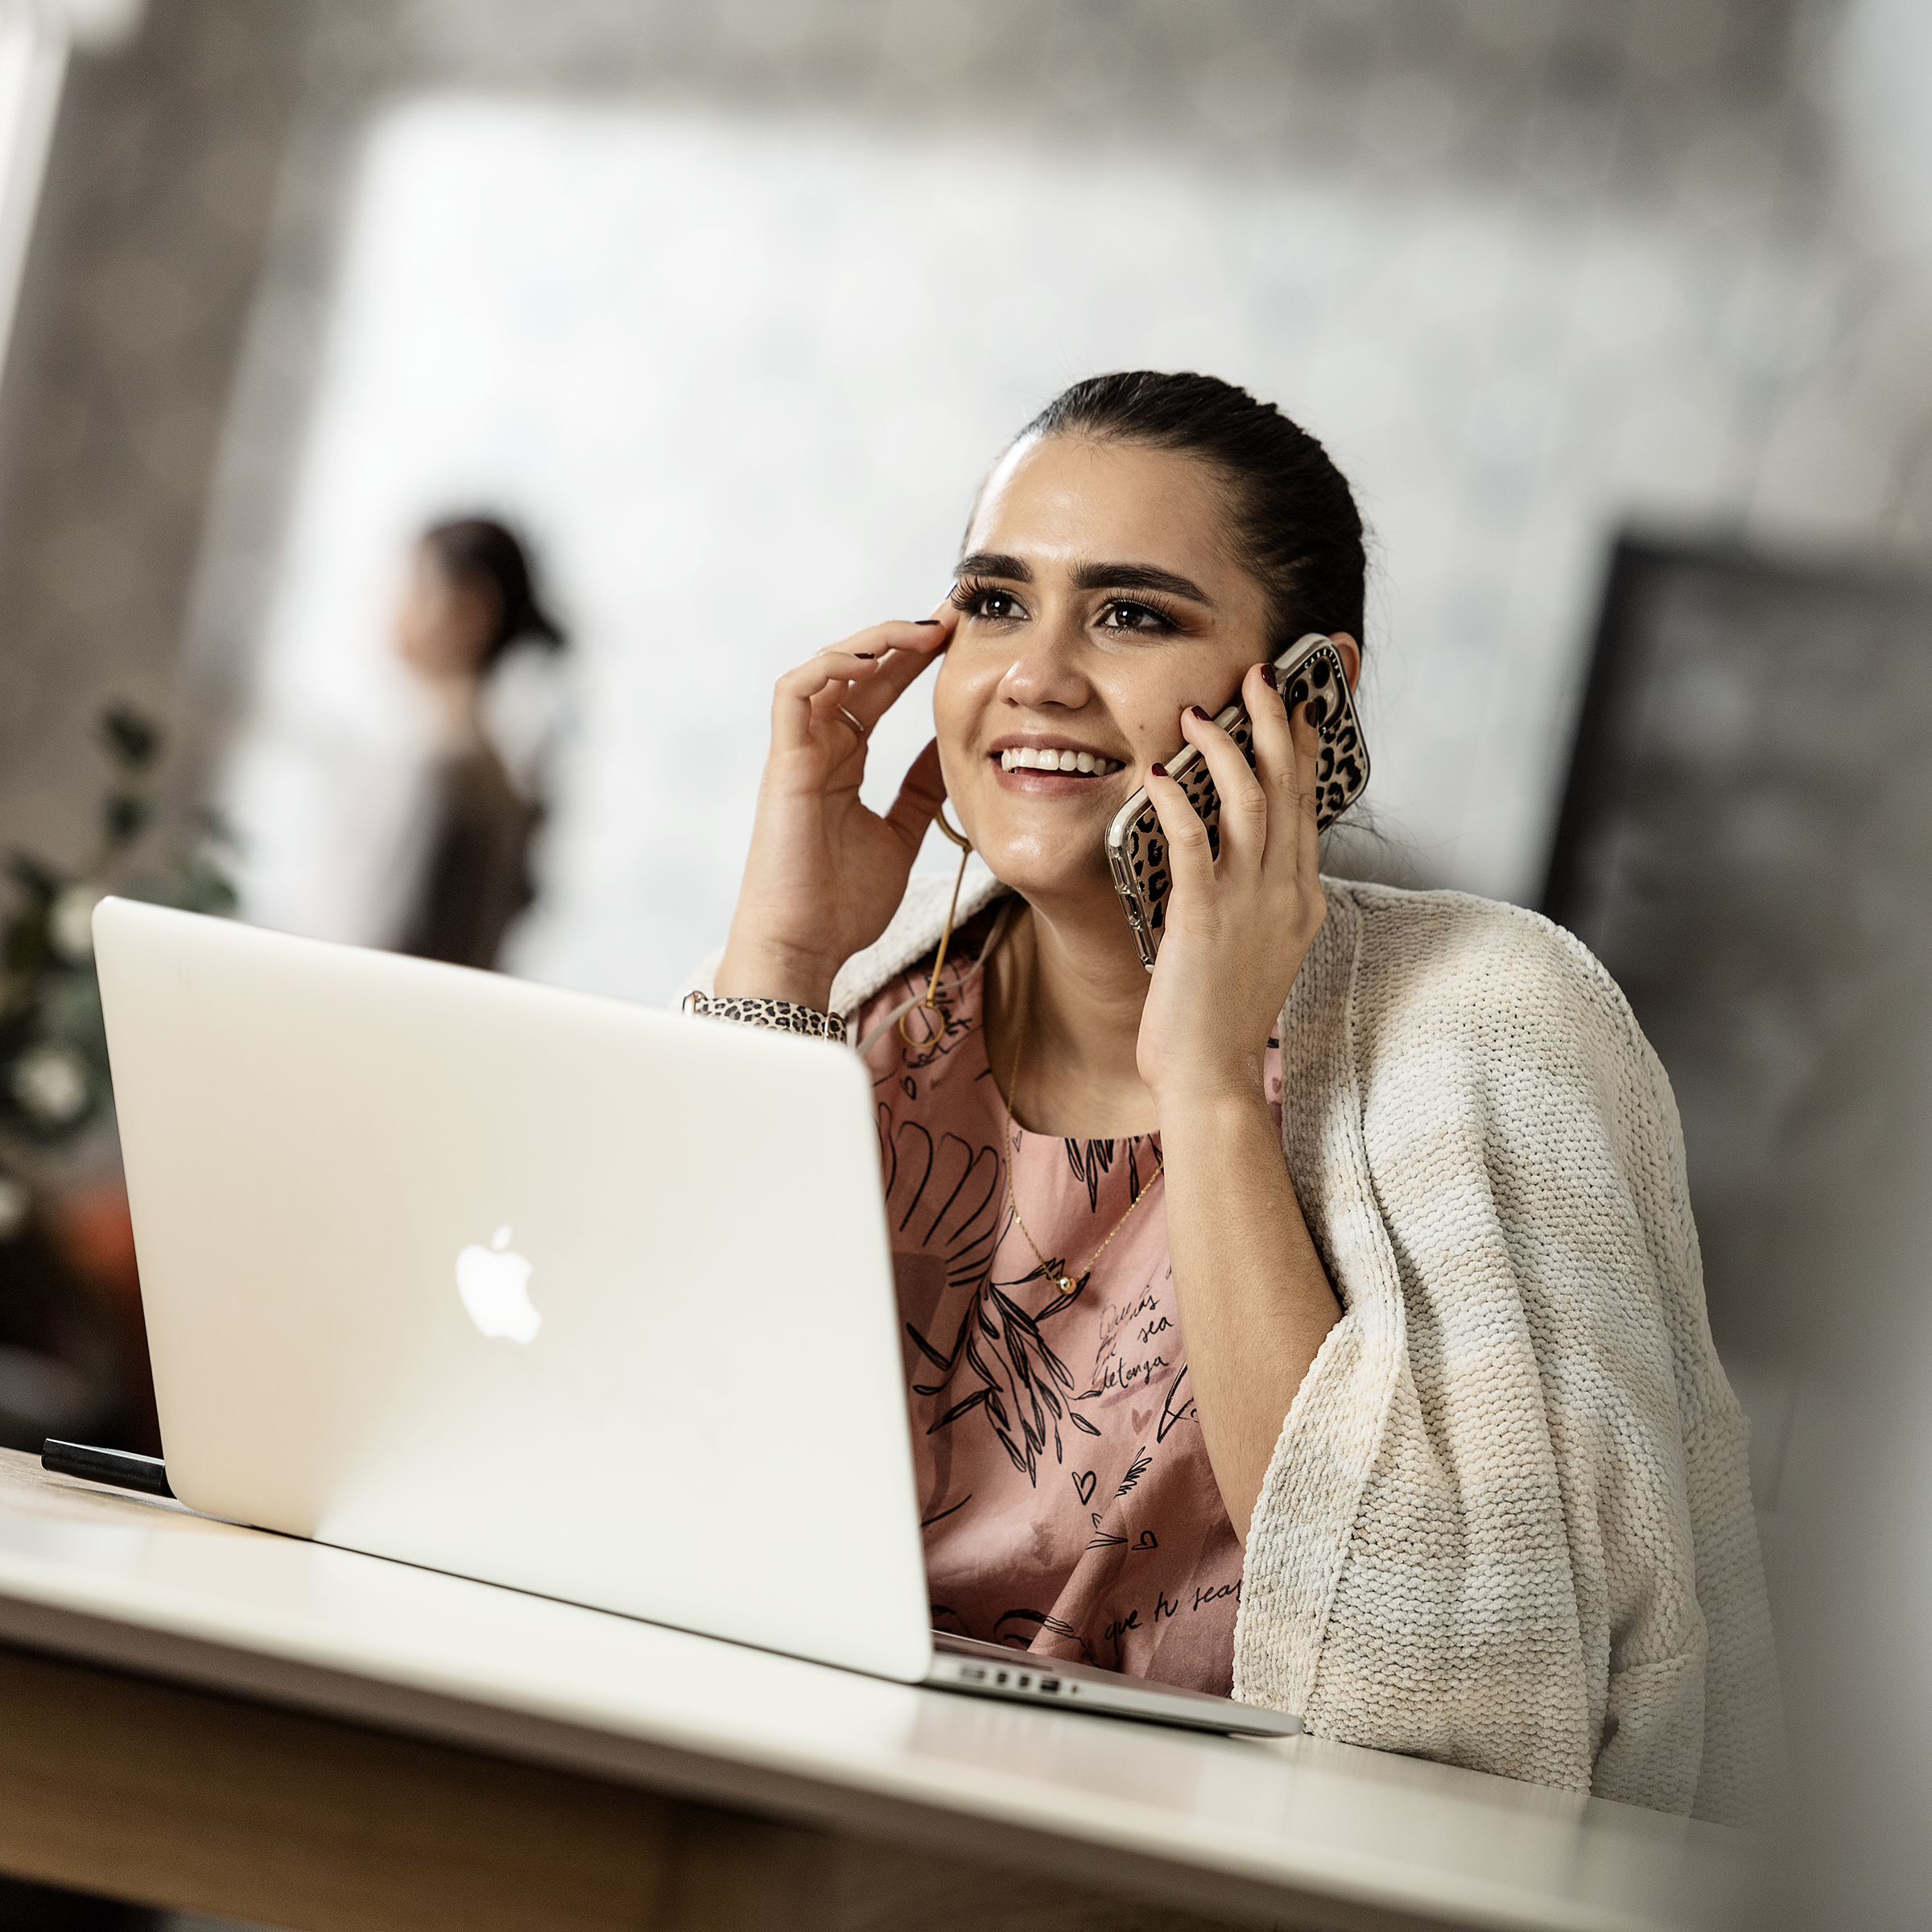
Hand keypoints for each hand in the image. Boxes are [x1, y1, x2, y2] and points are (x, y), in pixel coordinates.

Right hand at [717, 607, 956, 1009]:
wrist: (806, 947)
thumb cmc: (841, 904)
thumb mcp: (901, 834)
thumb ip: (918, 790)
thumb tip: (950, 751)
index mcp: (842, 761)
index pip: (878, 690)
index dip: (916, 658)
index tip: (963, 637)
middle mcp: (817, 747)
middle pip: (857, 669)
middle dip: (905, 636)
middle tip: (955, 614)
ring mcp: (796, 751)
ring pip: (826, 667)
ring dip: (874, 642)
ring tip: (924, 630)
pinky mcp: (782, 762)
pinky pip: (795, 692)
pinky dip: (832, 667)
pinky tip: (875, 660)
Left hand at [1134, 664, 1326, 1109]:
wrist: (1212, 1077)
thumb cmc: (1221, 1017)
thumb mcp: (1257, 947)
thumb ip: (1257, 897)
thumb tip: (1241, 855)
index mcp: (1303, 897)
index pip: (1309, 804)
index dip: (1306, 745)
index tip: (1300, 700)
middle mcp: (1287, 892)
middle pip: (1290, 787)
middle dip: (1275, 722)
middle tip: (1258, 673)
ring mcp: (1251, 905)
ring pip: (1251, 802)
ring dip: (1226, 748)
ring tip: (1200, 711)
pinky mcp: (1206, 920)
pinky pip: (1195, 844)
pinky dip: (1178, 803)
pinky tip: (1158, 775)